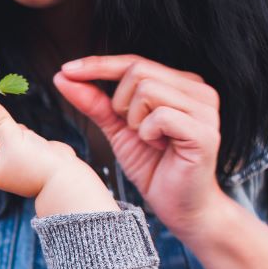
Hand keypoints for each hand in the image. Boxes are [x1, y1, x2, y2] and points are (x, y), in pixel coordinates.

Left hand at [0, 100, 116, 215]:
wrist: (65, 177)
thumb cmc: (37, 161)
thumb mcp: (14, 138)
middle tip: (4, 111)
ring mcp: (13, 160)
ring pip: (4, 135)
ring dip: (12, 128)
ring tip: (24, 135)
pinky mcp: (27, 154)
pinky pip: (18, 137)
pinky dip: (23, 132)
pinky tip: (32, 138)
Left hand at [54, 55, 226, 238]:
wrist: (180, 206)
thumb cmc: (154, 167)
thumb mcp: (117, 130)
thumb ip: (95, 103)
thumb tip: (63, 76)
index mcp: (180, 84)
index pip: (134, 62)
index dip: (98, 65)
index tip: (66, 70)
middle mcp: (198, 90)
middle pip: (138, 70)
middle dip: (120, 102)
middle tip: (130, 128)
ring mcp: (204, 110)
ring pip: (147, 90)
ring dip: (134, 120)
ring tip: (148, 139)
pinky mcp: (204, 132)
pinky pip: (161, 116)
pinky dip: (148, 133)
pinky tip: (158, 146)